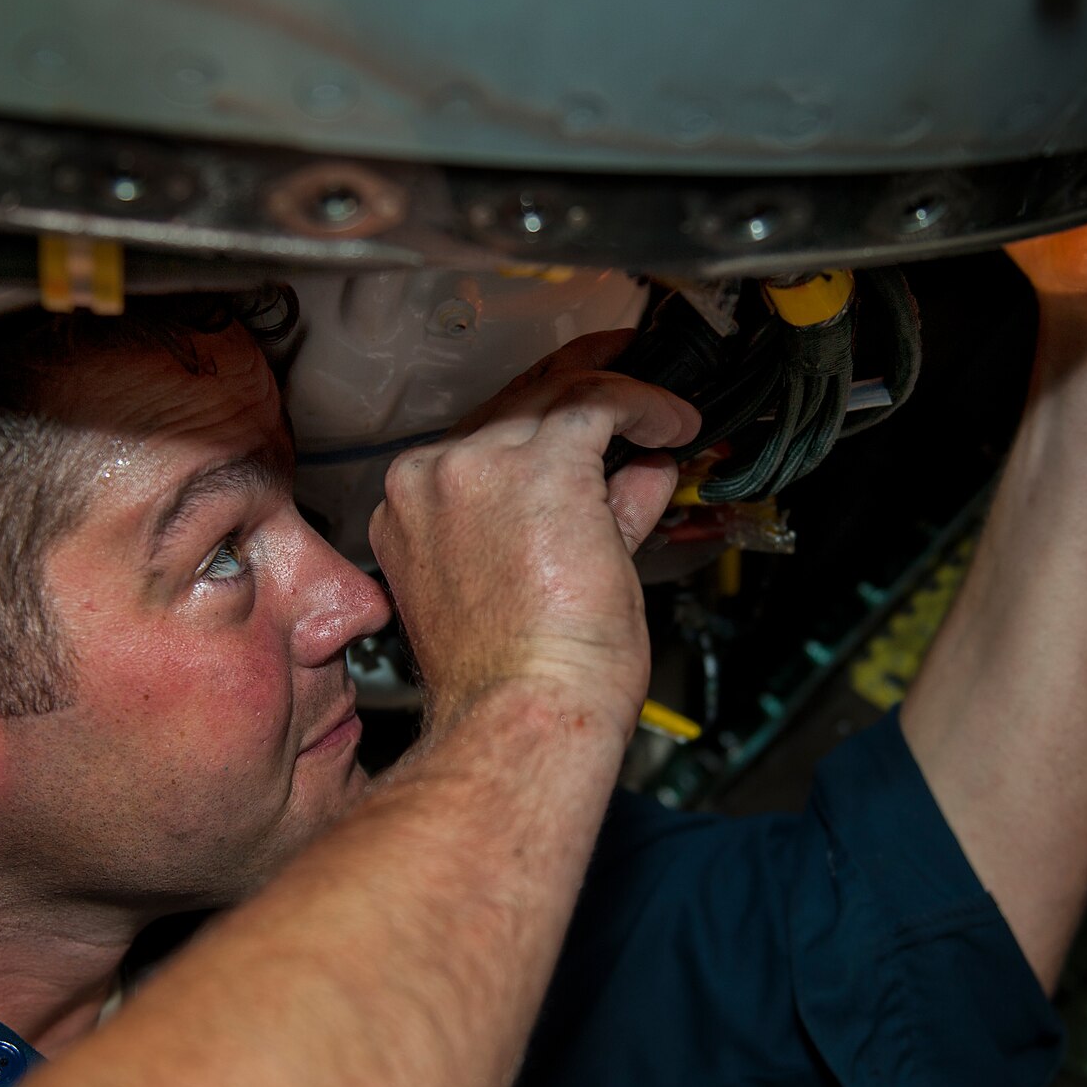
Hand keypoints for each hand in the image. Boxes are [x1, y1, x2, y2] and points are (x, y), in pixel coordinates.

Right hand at [369, 331, 698, 735]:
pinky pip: (601, 403)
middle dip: (577, 388)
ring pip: (556, 392)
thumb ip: (591, 515)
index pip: (479, 440)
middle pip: (513, 403)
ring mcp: (479, 466)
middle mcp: (433, 479)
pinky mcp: (542, 466)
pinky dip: (645, 404)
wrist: (523, 710)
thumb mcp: (538, 581)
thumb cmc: (516, 679)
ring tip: (665, 415)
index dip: (540, 427)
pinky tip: (675, 424)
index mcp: (411, 509)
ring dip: (619, 396)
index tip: (582, 425)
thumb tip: (638, 474)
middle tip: (627, 376)